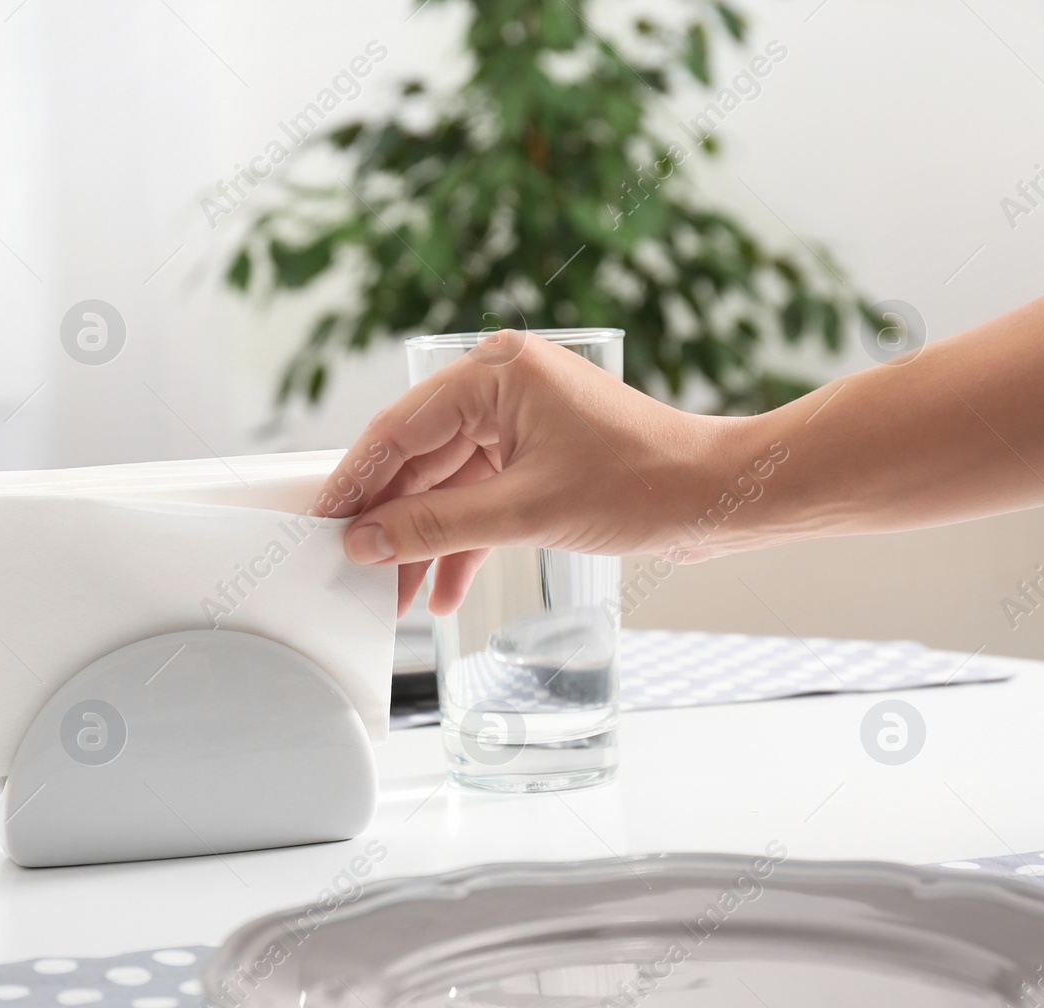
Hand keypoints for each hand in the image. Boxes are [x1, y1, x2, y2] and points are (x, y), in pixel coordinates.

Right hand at [317, 330, 737, 615]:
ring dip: (424, 542)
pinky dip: (463, 543)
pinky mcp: (535, 458)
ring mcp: (518, 423)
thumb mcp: (525, 512)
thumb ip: (436, 526)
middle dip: (391, 523)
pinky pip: (480, 499)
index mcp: (495, 373)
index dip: (356, 481)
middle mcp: (501, 388)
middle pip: (418, 460)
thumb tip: (366, 541)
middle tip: (353, 570)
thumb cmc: (643, 484)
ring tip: (396, 597)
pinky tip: (444, 591)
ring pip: (446, 486)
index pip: (399, 429)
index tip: (322, 523)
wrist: (721, 498)